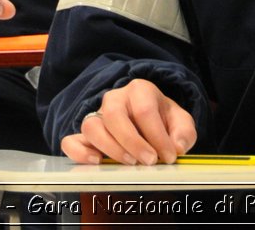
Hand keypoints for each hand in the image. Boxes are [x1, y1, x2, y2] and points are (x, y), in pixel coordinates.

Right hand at [60, 79, 196, 165]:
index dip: (158, 136)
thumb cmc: (163, 120)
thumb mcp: (180, 122)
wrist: (148, 119)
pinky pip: (71, 140)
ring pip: (91, 126)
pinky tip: (96, 162)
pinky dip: (79, 152)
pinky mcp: (85, 135)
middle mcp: (114, 99)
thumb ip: (184, 133)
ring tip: (129, 163)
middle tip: (149, 161)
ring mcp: (97, 116)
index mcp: (140, 90)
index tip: (169, 156)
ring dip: (110, 147)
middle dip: (133, 141)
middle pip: (114, 115)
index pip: (144, 110)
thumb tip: (177, 147)